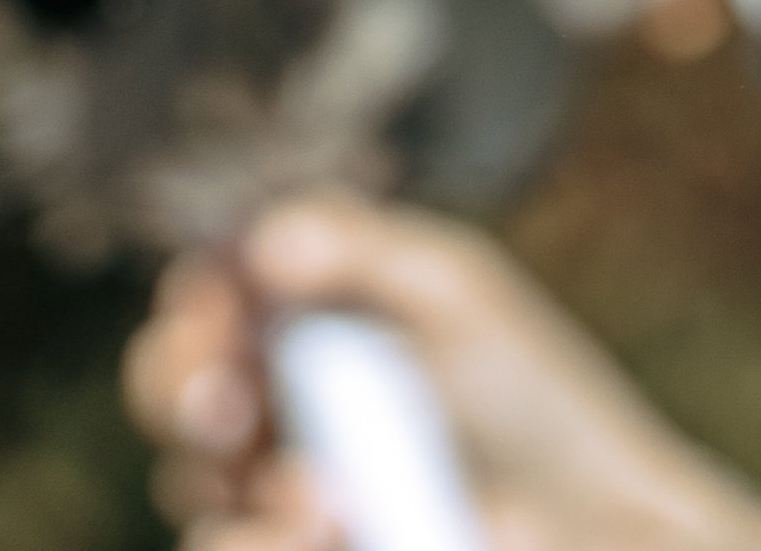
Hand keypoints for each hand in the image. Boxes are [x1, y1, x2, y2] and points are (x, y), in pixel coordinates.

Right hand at [124, 196, 760, 550]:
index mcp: (295, 325)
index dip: (195, 309)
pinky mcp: (294, 545)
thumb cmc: (529, 397)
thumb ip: (366, 252)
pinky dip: (265, 541)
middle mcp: (264, 410)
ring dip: (247, 495)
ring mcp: (272, 498)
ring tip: (328, 506)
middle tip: (231, 407)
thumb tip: (265, 239)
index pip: (201, 303)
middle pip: (168, 389)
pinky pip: (235, 544)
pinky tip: (336, 532)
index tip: (226, 319)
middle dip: (185, 390)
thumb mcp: (460, 298)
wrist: (592, 520)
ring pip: (193, 492)